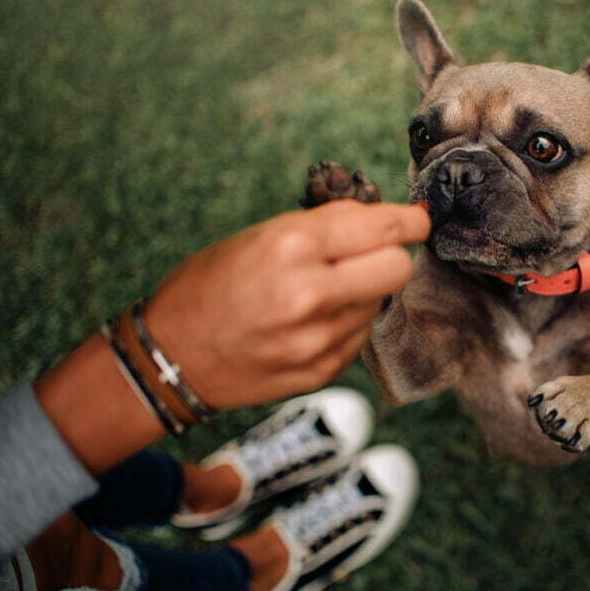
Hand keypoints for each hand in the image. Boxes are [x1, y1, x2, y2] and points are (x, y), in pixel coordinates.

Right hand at [145, 199, 429, 407]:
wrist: (171, 358)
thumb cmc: (210, 285)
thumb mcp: (261, 236)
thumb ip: (326, 226)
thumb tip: (388, 218)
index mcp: (292, 247)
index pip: (383, 229)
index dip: (410, 222)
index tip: (418, 221)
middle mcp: (310, 294)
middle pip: (397, 268)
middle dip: (389, 257)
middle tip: (368, 255)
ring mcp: (318, 340)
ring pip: (378, 303)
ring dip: (361, 292)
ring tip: (317, 293)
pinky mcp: (321, 372)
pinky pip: (359, 336)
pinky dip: (345, 323)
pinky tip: (308, 323)